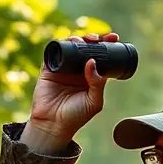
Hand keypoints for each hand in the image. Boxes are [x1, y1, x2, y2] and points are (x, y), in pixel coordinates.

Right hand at [22, 31, 118, 150]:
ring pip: (71, 46)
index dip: (106, 45)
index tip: (113, 38)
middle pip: (86, 47)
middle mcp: (77, 70)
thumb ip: (97, 83)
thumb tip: (92, 61)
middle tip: (98, 38)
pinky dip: (61, 44)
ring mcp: (63, 68)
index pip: (100, 56)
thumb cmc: (75, 117)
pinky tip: (68, 43)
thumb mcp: (94, 102)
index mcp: (90, 76)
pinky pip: (54, 51)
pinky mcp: (49, 69)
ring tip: (83, 41)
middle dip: (93, 38)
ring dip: (77, 38)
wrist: (53, 125)